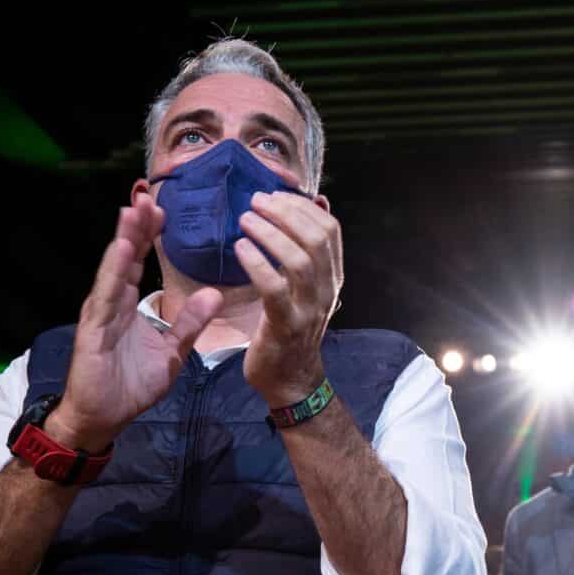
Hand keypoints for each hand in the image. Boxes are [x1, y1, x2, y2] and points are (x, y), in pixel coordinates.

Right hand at [58, 195, 224, 450]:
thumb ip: (190, 323)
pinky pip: (106, 297)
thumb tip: (213, 293)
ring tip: (134, 210)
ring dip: (124, 238)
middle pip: (125, 256)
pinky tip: (121, 250)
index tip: (164, 208)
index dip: (150, 236)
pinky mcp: (93, 329)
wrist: (103, 418)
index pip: (140, 262)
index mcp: (128, 304)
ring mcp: (100, 313)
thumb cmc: (130, 385)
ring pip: (114, 269)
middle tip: (149, 194)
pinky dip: (113, 272)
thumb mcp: (172, 352)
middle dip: (136, 226)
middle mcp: (111, 302)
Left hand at [236, 191, 344, 409]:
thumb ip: (308, 250)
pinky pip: (274, 287)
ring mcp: (309, 308)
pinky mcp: (286, 324)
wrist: (291, 379)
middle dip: (284, 213)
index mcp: (334, 277)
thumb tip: (317, 203)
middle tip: (254, 201)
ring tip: (244, 220)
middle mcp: (327, 290)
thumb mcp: (307, 287)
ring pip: (298, 260)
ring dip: (268, 233)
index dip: (302, 206)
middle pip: (316, 238)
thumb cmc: (292, 327)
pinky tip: (240, 248)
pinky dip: (256, 262)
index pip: (330, 229)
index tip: (274, 195)